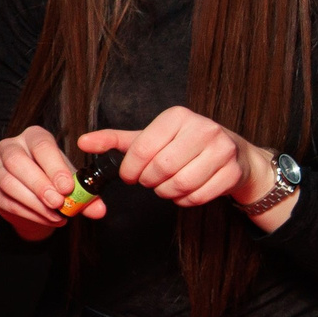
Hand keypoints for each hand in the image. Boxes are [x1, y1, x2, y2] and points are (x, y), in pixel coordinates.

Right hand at [0, 124, 94, 237]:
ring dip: (33, 201)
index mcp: (33, 137)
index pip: (41, 146)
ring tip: (55, 214)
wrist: (38, 196)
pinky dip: (28, 212)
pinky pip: (5, 201)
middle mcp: (10, 147)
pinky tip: (46, 218)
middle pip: (17, 161)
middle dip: (39, 184)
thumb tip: (99, 210)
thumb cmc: (56, 179)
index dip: (54, 166)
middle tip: (58, 202)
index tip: (67, 187)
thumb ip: (85, 193)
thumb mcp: (73, 180)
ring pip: (8, 182)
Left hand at [80, 107, 273, 210]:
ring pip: (180, 184)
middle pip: (161, 168)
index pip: (142, 149)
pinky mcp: (233, 171)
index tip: (130, 175)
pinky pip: (198, 196)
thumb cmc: (183, 145)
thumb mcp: (149, 138)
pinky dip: (185, 200)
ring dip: (166, 193)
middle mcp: (203, 128)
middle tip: (150, 181)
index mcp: (178, 116)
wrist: (234, 154)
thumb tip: (83, 142)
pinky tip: (184, 191)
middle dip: (149, 182)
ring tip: (165, 186)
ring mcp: (222, 149)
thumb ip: (114, 141)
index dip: (130, 169)